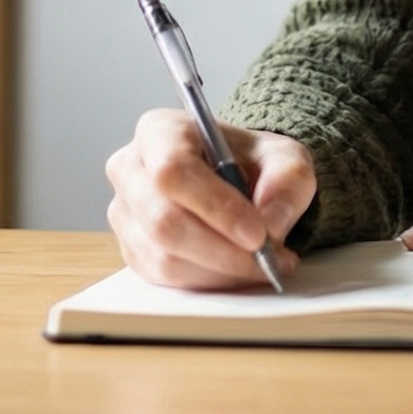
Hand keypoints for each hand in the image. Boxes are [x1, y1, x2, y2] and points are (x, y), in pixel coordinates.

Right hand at [105, 108, 315, 289]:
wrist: (234, 179)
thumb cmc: (250, 162)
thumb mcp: (284, 157)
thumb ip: (287, 181)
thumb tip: (270, 225)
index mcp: (159, 131)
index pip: (173, 169)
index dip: (215, 206)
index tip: (257, 233)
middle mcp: (130, 169)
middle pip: (164, 221)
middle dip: (222, 250)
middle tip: (268, 260)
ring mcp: (125, 213)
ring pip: (164, 257)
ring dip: (220, 271)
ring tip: (262, 265)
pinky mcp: (131, 249)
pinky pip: (165, 278)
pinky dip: (208, 282)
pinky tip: (237, 270)